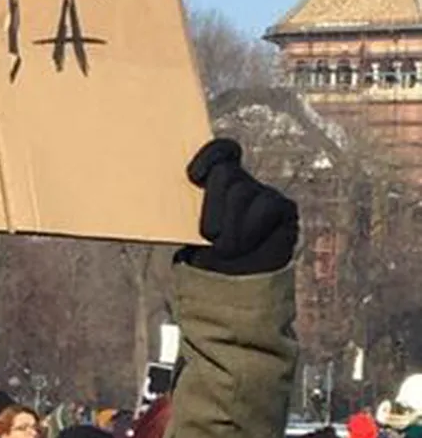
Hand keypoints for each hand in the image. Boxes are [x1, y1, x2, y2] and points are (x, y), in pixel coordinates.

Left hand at [178, 139, 297, 275]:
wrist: (230, 286)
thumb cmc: (203, 254)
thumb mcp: (186, 227)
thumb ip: (182, 206)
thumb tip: (154, 190)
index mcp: (217, 181)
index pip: (222, 151)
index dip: (210, 154)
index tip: (193, 177)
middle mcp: (242, 182)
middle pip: (226, 171)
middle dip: (213, 203)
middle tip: (209, 234)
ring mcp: (265, 193)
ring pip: (242, 191)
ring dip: (229, 224)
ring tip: (223, 248)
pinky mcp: (284, 208)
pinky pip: (267, 205)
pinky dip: (250, 228)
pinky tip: (242, 246)